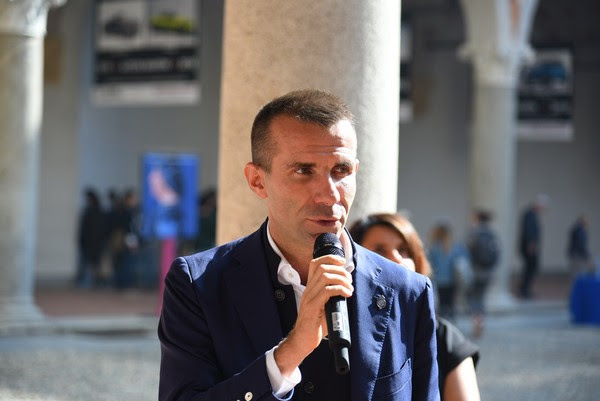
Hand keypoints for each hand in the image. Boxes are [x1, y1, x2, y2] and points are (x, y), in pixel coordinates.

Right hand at [274, 254, 352, 376]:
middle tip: (349, 280)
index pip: (315, 263)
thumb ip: (331, 296)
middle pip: (322, 267)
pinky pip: (328, 291)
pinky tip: (346, 295)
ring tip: (349, 288)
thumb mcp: (323, 306)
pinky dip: (340, 289)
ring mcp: (310, 298)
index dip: (330, 258)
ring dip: (342, 279)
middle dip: (340, 270)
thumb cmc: (315, 325)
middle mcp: (308, 290)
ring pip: (326, 276)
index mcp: (310, 288)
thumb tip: (347, 290)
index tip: (342, 262)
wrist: (302, 341)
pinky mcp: (313, 307)